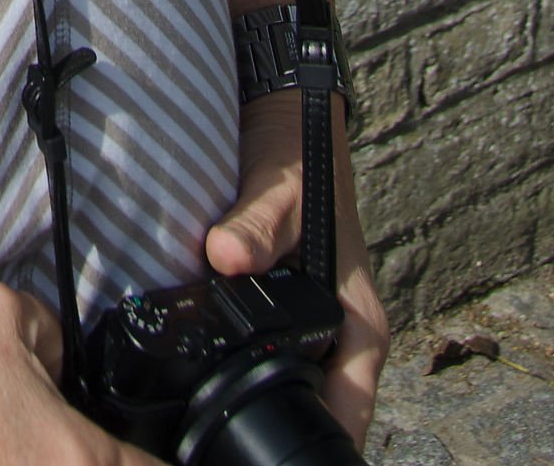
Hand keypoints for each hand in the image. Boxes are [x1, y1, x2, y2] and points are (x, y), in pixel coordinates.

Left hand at [206, 94, 388, 447]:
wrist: (283, 120)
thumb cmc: (301, 160)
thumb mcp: (283, 193)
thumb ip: (257, 226)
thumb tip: (225, 256)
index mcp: (358, 325)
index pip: (348, 411)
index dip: (316, 437)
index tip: (271, 450)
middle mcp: (338, 335)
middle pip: (315, 407)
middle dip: (274, 423)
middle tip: (220, 432)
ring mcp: (308, 326)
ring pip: (285, 382)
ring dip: (251, 392)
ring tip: (200, 409)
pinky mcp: (276, 310)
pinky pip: (259, 352)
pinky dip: (234, 360)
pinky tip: (194, 367)